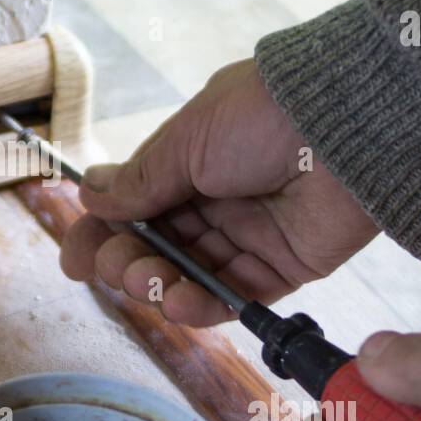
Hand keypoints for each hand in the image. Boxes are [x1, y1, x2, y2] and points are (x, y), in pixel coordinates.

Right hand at [60, 59, 378, 323]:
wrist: (347, 127)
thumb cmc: (262, 115)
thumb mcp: (188, 140)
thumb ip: (140, 180)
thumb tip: (89, 195)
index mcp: (191, 160)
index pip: (134, 205)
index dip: (101, 233)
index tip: (74, 260)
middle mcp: (216, 199)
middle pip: (156, 246)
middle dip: (125, 261)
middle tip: (113, 267)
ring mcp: (248, 235)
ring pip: (188, 274)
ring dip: (158, 284)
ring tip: (147, 282)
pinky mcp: (282, 268)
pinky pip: (232, 296)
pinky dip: (201, 305)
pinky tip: (179, 301)